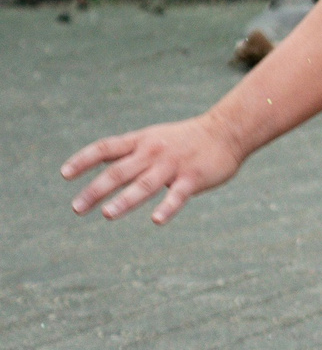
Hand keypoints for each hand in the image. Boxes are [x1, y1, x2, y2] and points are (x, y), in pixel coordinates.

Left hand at [62, 114, 244, 224]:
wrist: (228, 130)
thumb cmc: (187, 138)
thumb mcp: (154, 138)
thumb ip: (129, 152)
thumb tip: (97, 164)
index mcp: (141, 141)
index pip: (106, 148)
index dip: (84, 160)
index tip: (65, 175)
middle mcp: (153, 152)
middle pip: (119, 171)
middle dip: (95, 190)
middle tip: (77, 208)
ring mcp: (173, 165)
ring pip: (144, 184)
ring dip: (125, 200)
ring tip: (107, 214)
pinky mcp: (194, 178)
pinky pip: (177, 195)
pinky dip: (167, 207)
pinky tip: (157, 220)